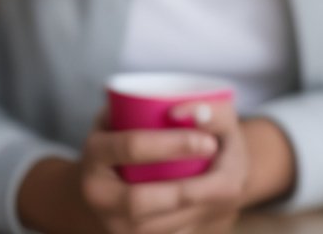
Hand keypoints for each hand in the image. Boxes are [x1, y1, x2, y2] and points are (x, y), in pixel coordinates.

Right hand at [80, 100, 248, 233]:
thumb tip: (194, 114)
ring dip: (202, 206)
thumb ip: (159, 101)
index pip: (131, 147)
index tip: (208, 140)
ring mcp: (116, 226)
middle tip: (223, 174)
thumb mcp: (129, 110)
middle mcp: (98, 196)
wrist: (102, 188)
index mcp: (93, 154)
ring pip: (164, 224)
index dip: (172, 144)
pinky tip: (216, 203)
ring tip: (229, 182)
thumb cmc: (122, 138)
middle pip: (143, 198)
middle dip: (190, 186)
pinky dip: (199, 220)